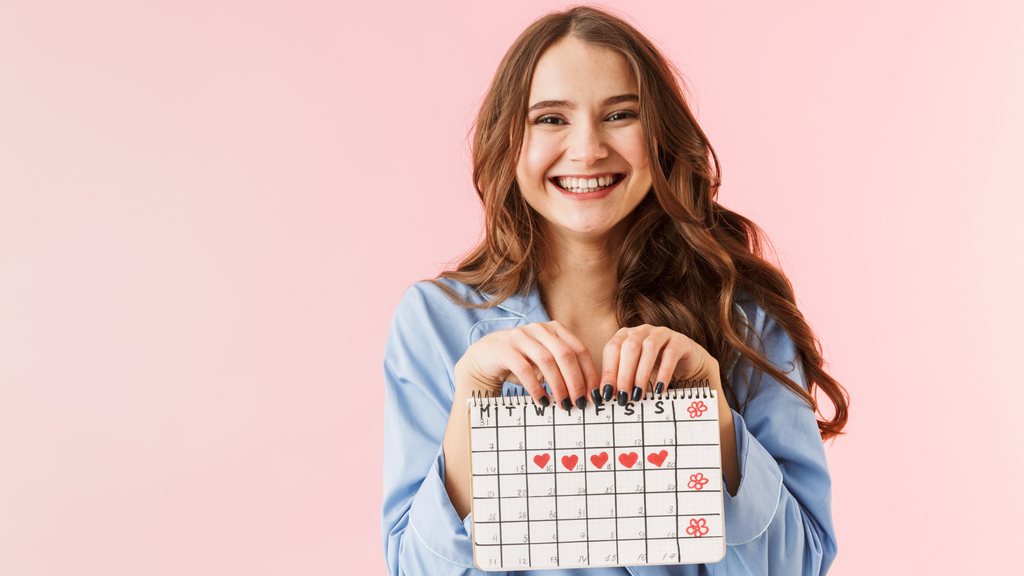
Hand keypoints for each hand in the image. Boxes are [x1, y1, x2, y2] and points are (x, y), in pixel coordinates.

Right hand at [455, 321, 599, 409]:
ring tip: (563, 405)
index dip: (589, 373)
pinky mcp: (504, 349)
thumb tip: (587, 394)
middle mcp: (539, 328)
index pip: (579, 350)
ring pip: (547, 361)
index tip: (594, 395)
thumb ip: (563, 371)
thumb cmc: (520, 363)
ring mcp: (520, 336)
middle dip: (576, 381)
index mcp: (554, 329)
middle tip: (580, 403)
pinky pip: (525, 369)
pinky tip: (543, 401)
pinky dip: (536, 388)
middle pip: (566, 354)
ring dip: (558, 386)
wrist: (484, 359)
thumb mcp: (545, 363)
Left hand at [601, 325, 721, 403]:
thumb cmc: (655, 368)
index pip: (612, 349)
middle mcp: (642, 330)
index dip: (608, 370)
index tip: (607, 393)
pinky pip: (671, 354)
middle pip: (629, 347)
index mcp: (626, 335)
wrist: (687, 363)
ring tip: (638, 394)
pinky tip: (659, 389)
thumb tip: (607, 398)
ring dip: (642, 373)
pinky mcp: (680, 340)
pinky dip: (664, 373)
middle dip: (624, 373)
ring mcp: (661, 333)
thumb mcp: (635, 372)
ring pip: (649, 348)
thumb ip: (622, 380)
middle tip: (623, 396)